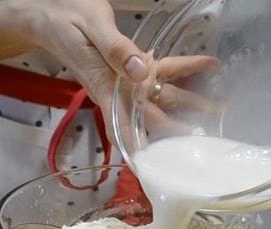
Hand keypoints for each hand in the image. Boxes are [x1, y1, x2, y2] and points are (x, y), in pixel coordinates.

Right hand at [19, 0, 220, 141]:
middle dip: (181, 131)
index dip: (146, 152)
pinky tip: (207, 65)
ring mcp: (124, 82)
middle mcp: (117, 91)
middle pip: (155, 117)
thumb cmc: (66, 21)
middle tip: (210, 141)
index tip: (164, 170)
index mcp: (106, 87)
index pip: (130, 128)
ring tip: (220, 107)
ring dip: (191, 102)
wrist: (50, 17)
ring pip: (162, 96)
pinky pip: (161, 71)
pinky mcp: (129, 69)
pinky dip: (185, 70)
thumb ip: (116, 50)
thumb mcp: (91, 28)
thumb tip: (142, 72)